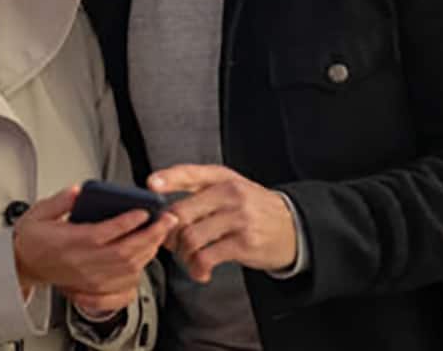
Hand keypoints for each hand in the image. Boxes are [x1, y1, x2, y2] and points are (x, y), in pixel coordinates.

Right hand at [13, 185, 177, 312]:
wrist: (20, 266)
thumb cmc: (32, 238)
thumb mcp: (40, 210)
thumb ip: (62, 200)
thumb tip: (80, 191)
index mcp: (70, 241)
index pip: (105, 233)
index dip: (127, 222)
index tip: (144, 211)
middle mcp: (83, 262)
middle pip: (124, 252)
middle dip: (150, 235)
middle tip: (166, 219)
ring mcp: (89, 277)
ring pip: (127, 268)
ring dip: (148, 251)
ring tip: (161, 233)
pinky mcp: (92, 287)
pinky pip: (122, 284)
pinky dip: (139, 270)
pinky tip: (146, 257)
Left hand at [147, 165, 296, 281]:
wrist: (292, 226)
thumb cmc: (253, 206)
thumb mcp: (230, 186)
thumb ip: (199, 190)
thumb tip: (164, 205)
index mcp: (222, 177)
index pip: (190, 173)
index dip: (168, 178)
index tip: (150, 185)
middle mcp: (229, 193)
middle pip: (182, 212)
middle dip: (168, 232)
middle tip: (169, 242)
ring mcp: (238, 218)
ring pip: (191, 237)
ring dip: (182, 254)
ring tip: (187, 258)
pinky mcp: (244, 243)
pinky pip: (208, 256)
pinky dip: (198, 267)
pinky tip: (200, 270)